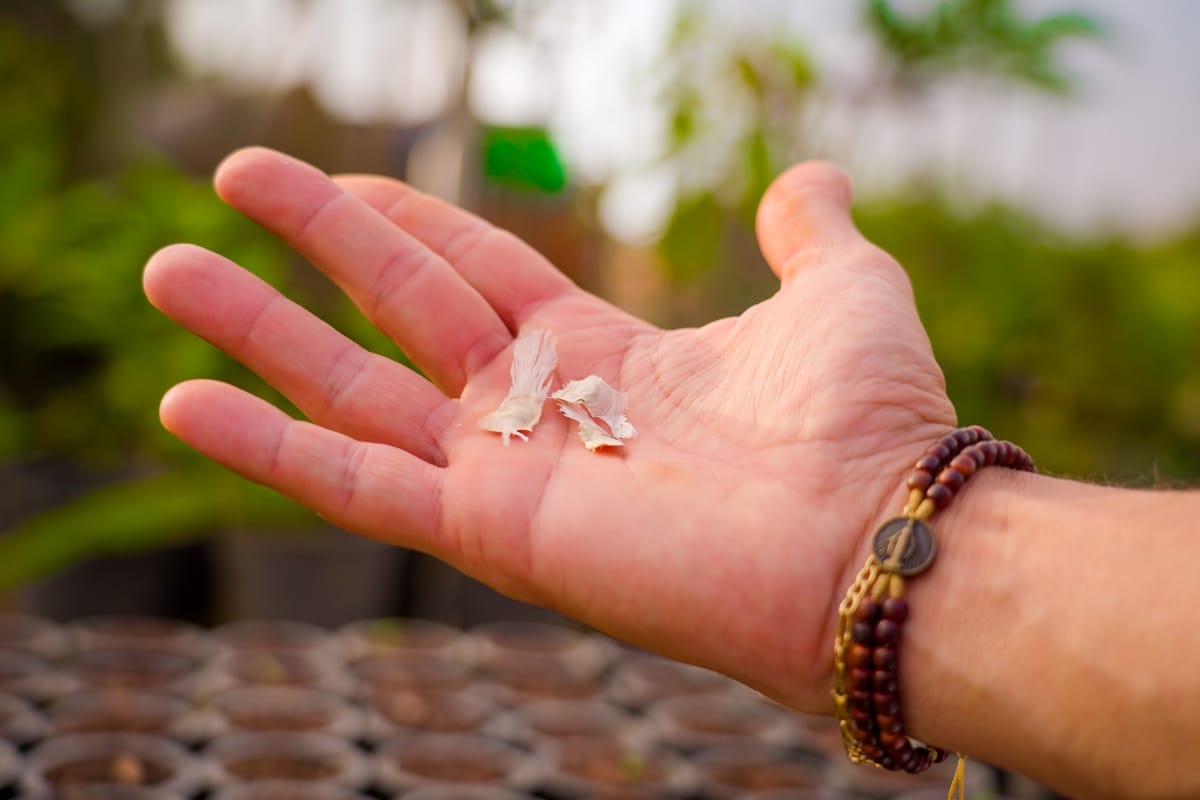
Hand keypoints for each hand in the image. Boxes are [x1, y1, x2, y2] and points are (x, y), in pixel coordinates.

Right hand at [143, 148, 953, 709]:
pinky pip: (356, 486)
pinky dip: (266, 447)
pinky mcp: (489, 533)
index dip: (411, 220)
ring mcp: (506, 476)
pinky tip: (183, 400)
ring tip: (167, 272)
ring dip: (257, 333)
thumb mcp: (840, 290)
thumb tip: (808, 173)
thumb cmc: (868, 421)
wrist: (877, 540)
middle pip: (398, 312)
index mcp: (605, 357)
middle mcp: (541, 416)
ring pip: (352, 393)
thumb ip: (809, 229)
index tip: (345, 176)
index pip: (481, 275)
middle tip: (228, 176)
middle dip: (312, 242)